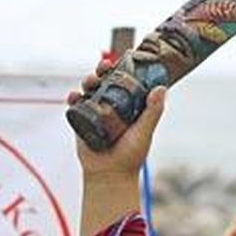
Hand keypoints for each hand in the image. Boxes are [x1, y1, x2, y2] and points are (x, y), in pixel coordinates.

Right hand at [67, 58, 165, 179]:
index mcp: (128, 106)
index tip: (121, 59)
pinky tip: (74, 96)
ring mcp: (95, 113)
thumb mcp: (144, 131)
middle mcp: (112, 107)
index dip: (122, 69)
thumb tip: (162, 88)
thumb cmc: (130, 156)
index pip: (125, 82)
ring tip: (89, 81)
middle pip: (105, 82)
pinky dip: (73, 98)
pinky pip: (75, 106)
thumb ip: (152, 111)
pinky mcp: (82, 122)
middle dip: (102, 71)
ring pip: (90, 91)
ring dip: (88, 81)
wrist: (108, 175)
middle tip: (102, 67)